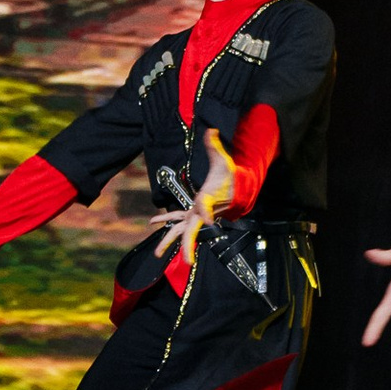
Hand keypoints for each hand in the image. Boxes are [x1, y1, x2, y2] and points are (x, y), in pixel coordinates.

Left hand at [148, 127, 233, 263]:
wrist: (238, 189)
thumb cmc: (229, 176)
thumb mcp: (223, 160)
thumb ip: (214, 147)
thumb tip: (210, 130)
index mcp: (209, 199)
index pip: (207, 207)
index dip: (206, 212)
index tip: (208, 219)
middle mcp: (202, 211)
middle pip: (193, 230)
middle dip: (187, 244)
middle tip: (187, 259)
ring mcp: (197, 215)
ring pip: (183, 231)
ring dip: (170, 241)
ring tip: (157, 253)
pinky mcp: (194, 215)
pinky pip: (178, 221)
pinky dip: (166, 221)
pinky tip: (153, 221)